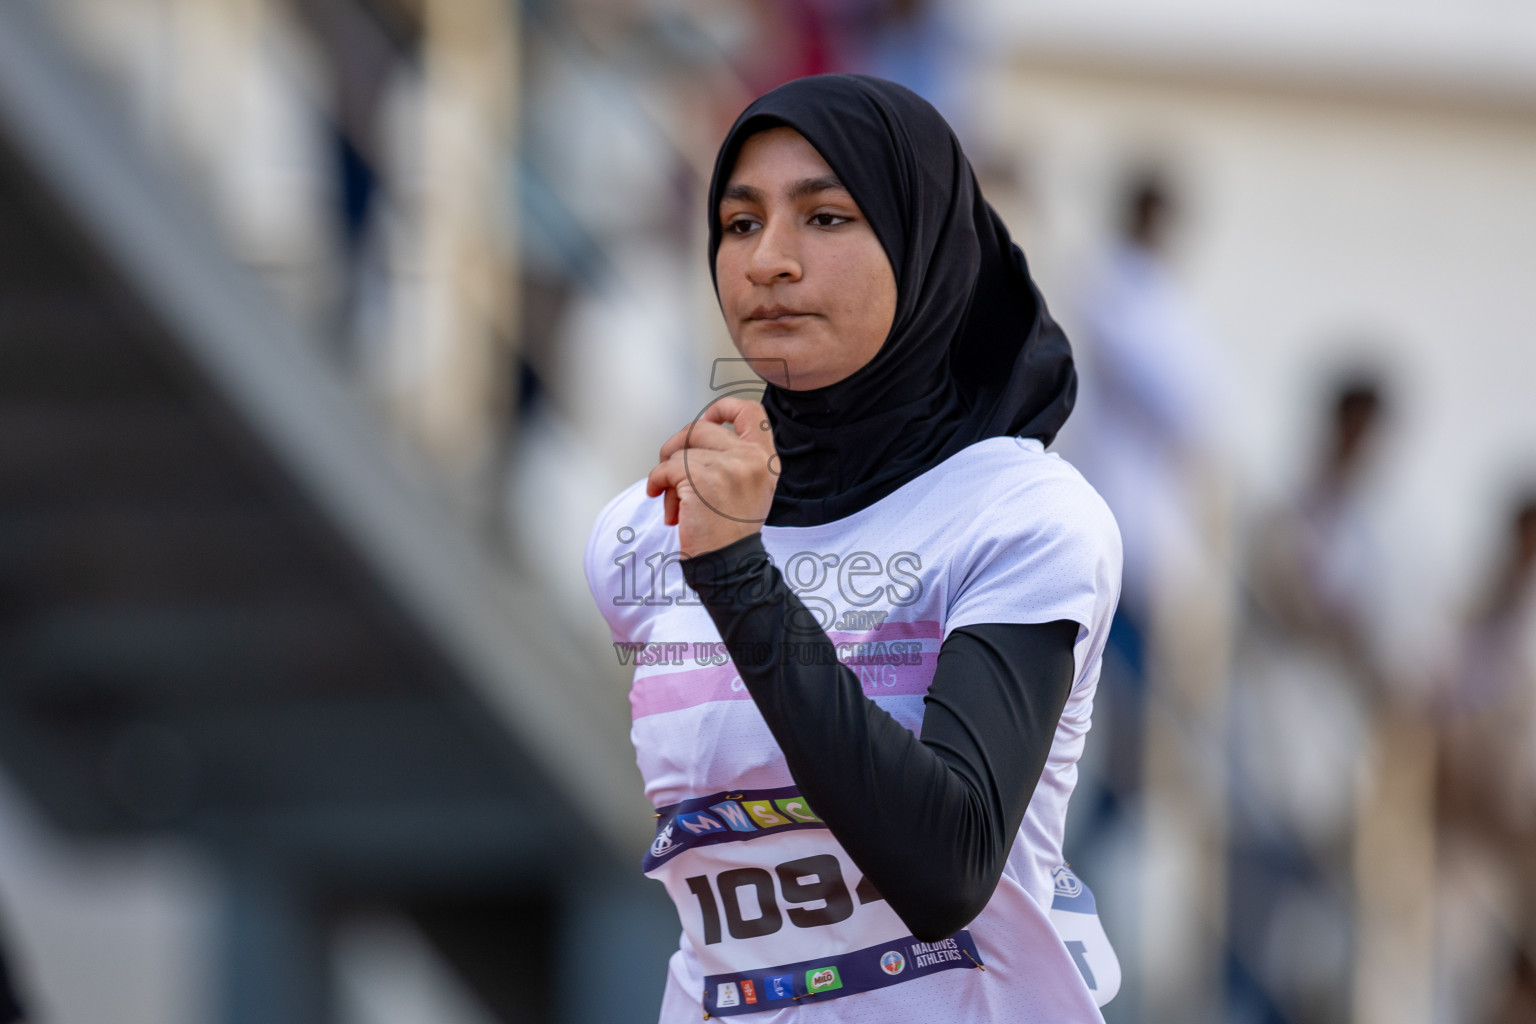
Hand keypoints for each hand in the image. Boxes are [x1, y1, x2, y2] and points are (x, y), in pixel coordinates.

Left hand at [647, 397, 778, 557]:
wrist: (730, 566)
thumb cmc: (731, 532)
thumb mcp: (749, 488)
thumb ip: (734, 458)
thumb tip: (697, 434)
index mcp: (765, 459)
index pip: (750, 411)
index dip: (722, 409)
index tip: (706, 421)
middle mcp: (751, 459)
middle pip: (701, 428)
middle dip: (678, 445)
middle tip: (672, 468)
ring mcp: (728, 466)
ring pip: (680, 451)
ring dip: (669, 475)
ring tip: (676, 501)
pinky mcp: (701, 479)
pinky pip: (666, 468)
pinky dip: (656, 483)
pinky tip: (666, 503)